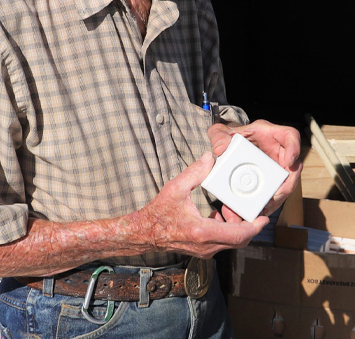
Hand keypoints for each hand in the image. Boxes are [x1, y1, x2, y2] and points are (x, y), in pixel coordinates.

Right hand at [139, 152, 268, 258]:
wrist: (145, 233)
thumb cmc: (158, 213)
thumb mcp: (175, 188)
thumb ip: (194, 172)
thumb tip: (209, 158)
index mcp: (202, 231)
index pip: (238, 234)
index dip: (254, 226)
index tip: (264, 218)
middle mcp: (206, 245)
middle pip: (239, 240)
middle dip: (247, 224)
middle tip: (245, 207)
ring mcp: (205, 250)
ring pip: (231, 242)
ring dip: (236, 227)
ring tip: (228, 209)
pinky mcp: (202, 250)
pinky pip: (222, 242)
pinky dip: (227, 230)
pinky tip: (218, 215)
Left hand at [208, 120, 301, 215]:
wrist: (228, 147)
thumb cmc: (229, 137)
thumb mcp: (220, 132)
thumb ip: (218, 136)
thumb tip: (220, 149)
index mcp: (269, 134)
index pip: (290, 135)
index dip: (294, 148)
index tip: (289, 162)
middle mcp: (277, 151)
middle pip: (293, 166)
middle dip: (287, 184)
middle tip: (275, 196)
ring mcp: (276, 167)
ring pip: (287, 183)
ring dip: (279, 197)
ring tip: (266, 207)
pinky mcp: (271, 180)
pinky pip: (276, 193)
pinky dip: (270, 203)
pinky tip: (261, 210)